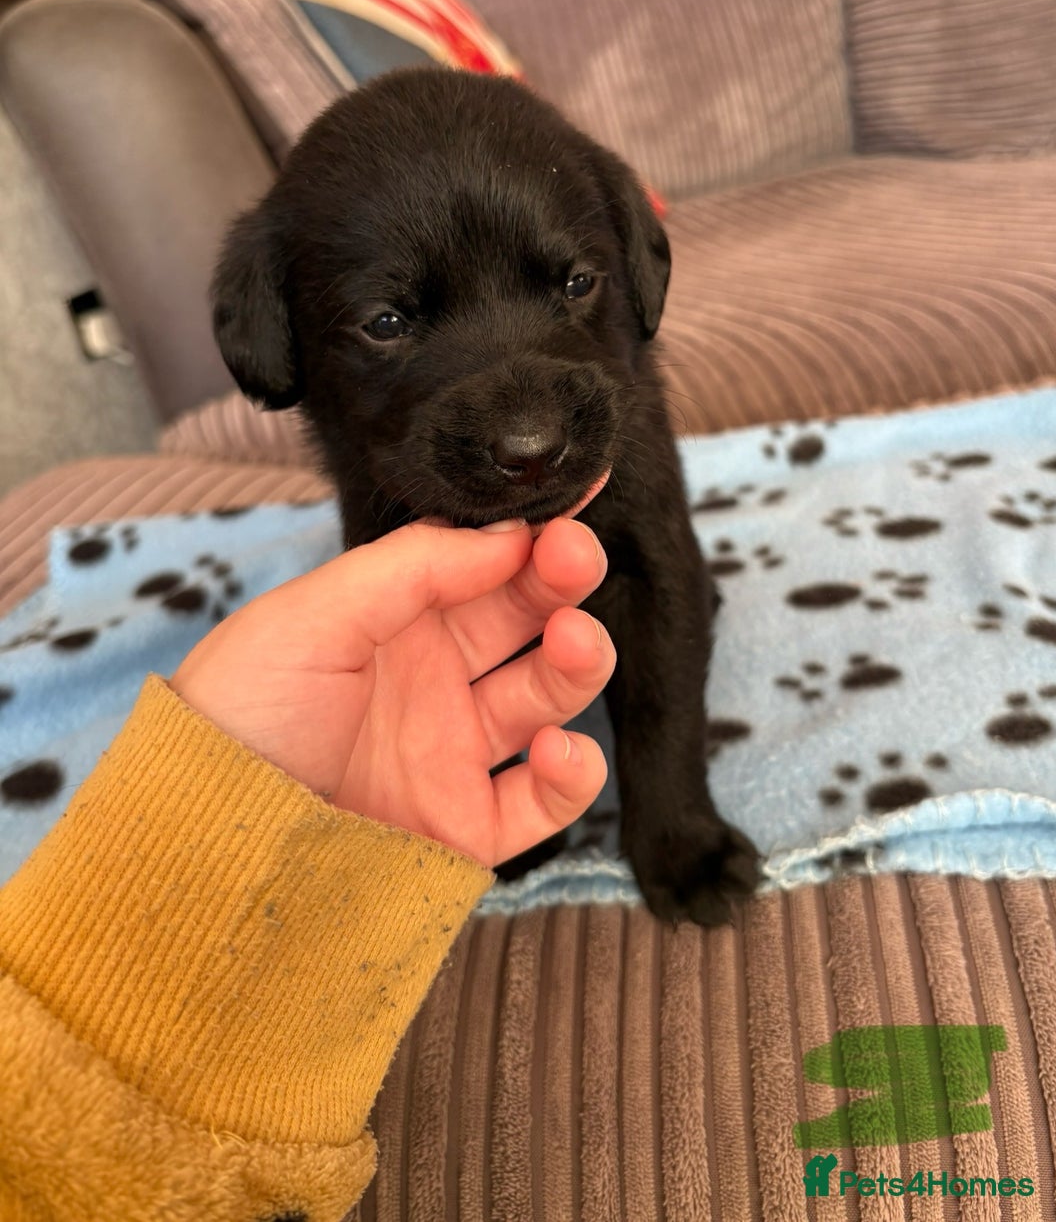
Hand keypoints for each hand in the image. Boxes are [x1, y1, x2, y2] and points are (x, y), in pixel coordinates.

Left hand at [171, 518, 612, 867]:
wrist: (199, 835)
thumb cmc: (237, 709)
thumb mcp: (313, 612)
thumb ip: (414, 566)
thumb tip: (510, 533)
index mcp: (393, 619)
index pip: (481, 563)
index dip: (532, 532)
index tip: (576, 497)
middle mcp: (432, 679)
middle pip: (525, 619)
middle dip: (561, 580)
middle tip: (575, 557)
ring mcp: (453, 752)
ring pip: (547, 696)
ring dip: (579, 660)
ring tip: (572, 641)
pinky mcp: (466, 828)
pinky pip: (544, 801)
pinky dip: (573, 773)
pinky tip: (556, 747)